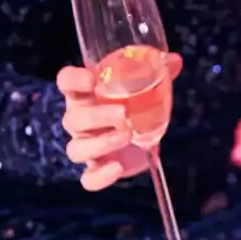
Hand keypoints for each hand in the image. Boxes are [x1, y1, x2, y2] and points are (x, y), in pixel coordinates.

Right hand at [57, 54, 180, 191]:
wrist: (142, 138)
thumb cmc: (135, 105)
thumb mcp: (145, 87)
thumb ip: (157, 73)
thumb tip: (174, 60)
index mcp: (85, 95)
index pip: (66, 82)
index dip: (72, 79)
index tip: (91, 78)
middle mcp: (79, 120)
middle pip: (72, 119)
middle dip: (96, 116)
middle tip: (123, 113)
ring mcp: (86, 146)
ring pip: (76, 149)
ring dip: (100, 143)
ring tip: (126, 136)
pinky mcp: (97, 169)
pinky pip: (88, 179)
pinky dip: (100, 176)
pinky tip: (117, 167)